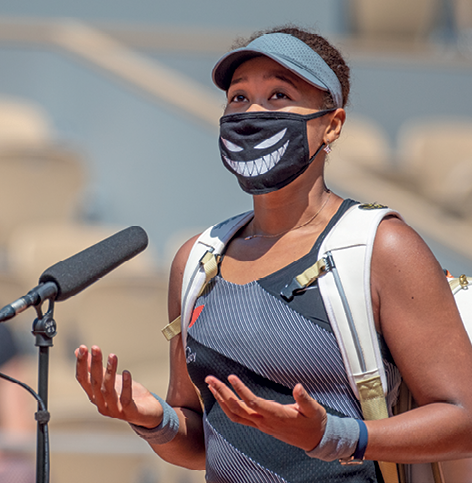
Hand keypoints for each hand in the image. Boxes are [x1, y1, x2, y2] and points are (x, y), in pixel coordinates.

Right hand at [75, 345, 162, 427]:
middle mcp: (101, 404)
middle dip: (94, 364)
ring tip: (112, 356)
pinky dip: (126, 385)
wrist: (147, 414)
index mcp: (95, 396)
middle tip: (95, 348)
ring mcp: (114, 410)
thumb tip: (78, 351)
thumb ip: (95, 368)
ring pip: (107, 390)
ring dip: (110, 372)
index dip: (81, 364)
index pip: (83, 380)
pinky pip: (125, 399)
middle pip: (95, 383)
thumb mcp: (110, 379)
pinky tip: (127, 373)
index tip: (82, 348)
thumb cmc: (126, 395)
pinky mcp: (129, 412)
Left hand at [205, 374, 326, 451]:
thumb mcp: (314, 409)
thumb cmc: (314, 422)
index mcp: (276, 415)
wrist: (315, 440)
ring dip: (221, 400)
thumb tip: (298, 386)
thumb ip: (305, 398)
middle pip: (238, 409)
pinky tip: (222, 398)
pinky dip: (227, 408)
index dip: (241, 390)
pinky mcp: (261, 425)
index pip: (253, 403)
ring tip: (211, 385)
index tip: (231, 377)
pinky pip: (239, 418)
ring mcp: (261, 425)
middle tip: (210, 379)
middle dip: (222, 393)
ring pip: (235, 415)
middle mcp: (265, 422)